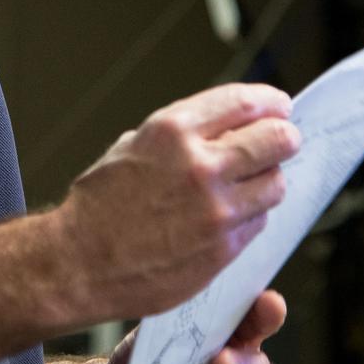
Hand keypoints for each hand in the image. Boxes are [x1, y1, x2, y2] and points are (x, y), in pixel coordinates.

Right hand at [57, 85, 298, 322]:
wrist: (79, 261)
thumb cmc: (101, 202)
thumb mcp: (135, 145)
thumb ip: (184, 133)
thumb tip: (227, 126)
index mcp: (174, 130)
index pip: (246, 103)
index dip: (271, 103)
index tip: (279, 107)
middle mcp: (200, 165)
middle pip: (277, 140)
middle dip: (284, 138)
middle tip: (282, 141)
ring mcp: (216, 210)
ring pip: (276, 184)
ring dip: (268, 179)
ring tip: (252, 182)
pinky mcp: (223, 248)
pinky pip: (258, 222)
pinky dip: (252, 215)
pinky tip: (231, 214)